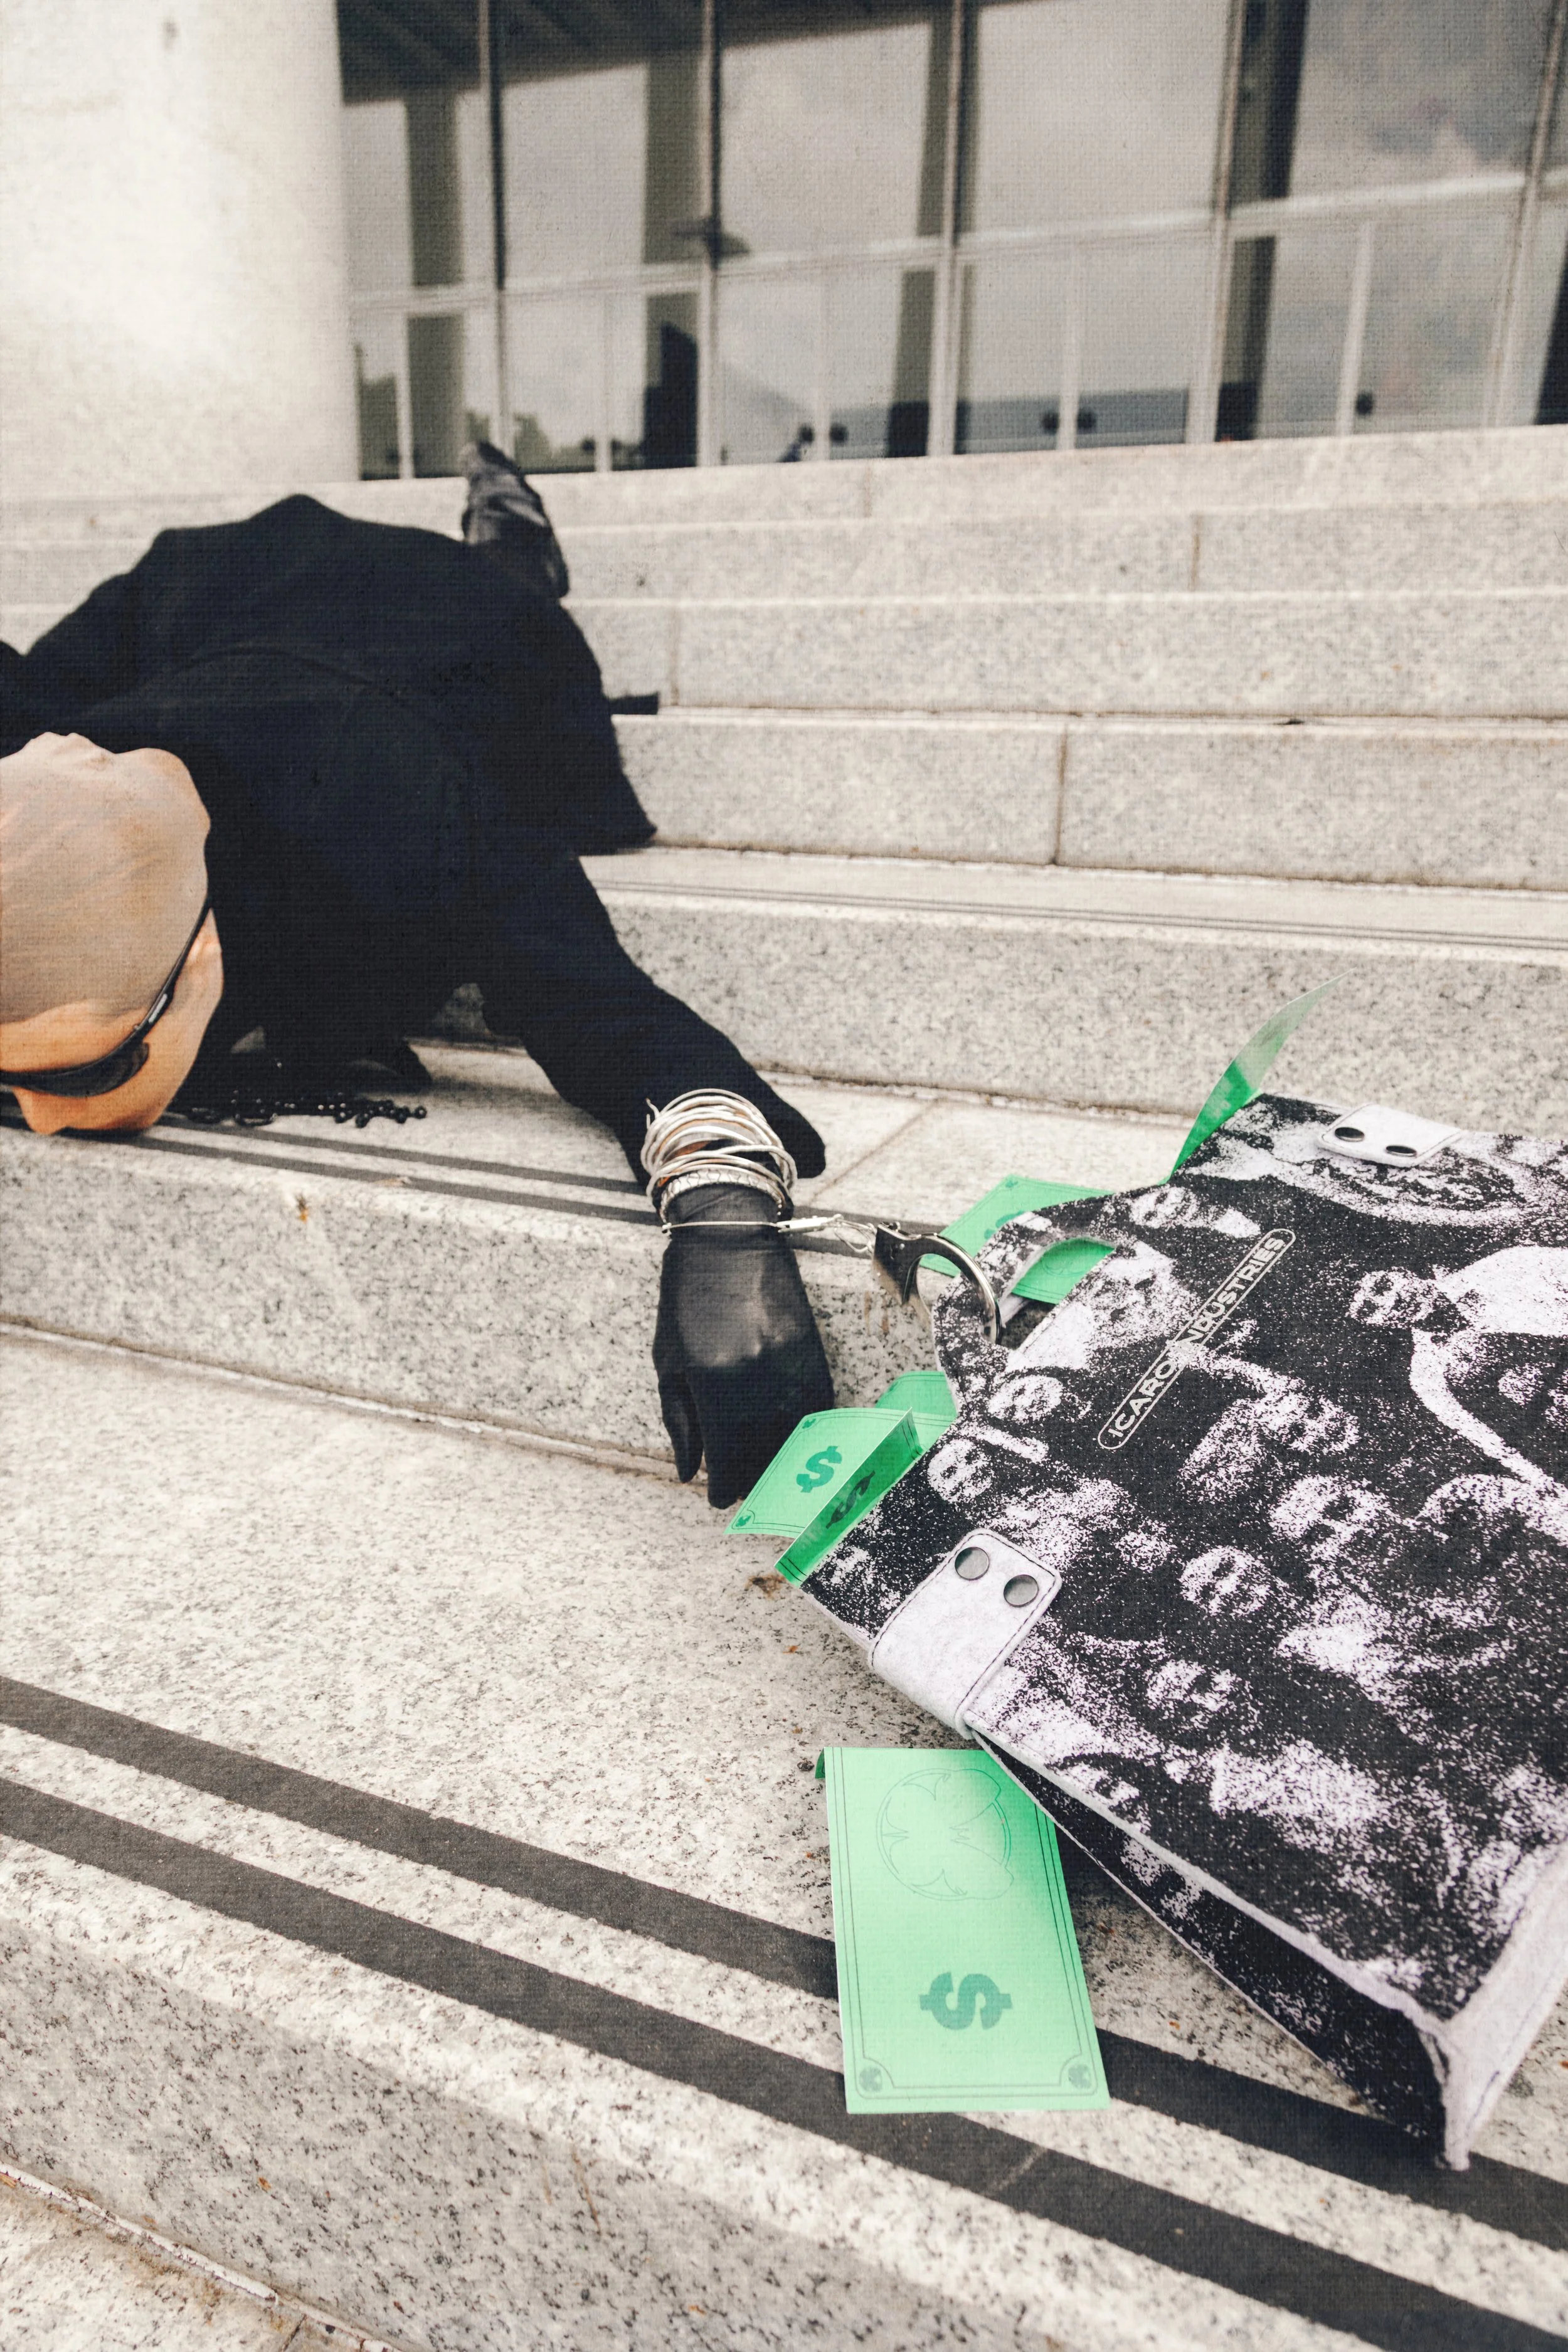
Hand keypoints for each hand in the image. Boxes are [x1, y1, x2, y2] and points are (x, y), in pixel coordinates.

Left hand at [653, 1183, 833, 1509]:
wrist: (727, 1237)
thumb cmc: (686, 1297)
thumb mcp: (668, 1360)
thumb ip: (680, 1420)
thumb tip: (688, 1471)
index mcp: (714, 1382)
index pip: (726, 1457)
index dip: (724, 1487)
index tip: (719, 1498)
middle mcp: (757, 1379)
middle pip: (763, 1454)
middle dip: (752, 1479)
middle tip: (741, 1488)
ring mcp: (790, 1364)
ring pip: (793, 1436)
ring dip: (779, 1459)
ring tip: (764, 1468)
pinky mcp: (813, 1350)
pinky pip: (815, 1408)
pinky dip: (802, 1429)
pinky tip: (788, 1436)